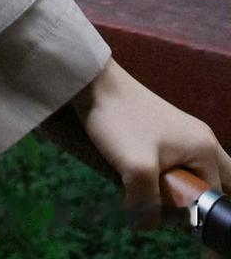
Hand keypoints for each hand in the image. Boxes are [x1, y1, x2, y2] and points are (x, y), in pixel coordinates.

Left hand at [70, 56, 230, 230]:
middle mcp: (202, 141)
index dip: (191, 214)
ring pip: (192, 176)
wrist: (94, 84)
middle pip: (211, 185)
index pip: (213, 199)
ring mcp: (184, 135)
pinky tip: (142, 178)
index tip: (165, 213)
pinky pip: (177, 165)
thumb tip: (146, 223)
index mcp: (206, 149)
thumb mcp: (137, 170)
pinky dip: (164, 177)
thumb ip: (148, 206)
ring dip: (175, 190)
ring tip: (150, 190)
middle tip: (166, 204)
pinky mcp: (165, 134)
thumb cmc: (119, 121)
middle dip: (193, 201)